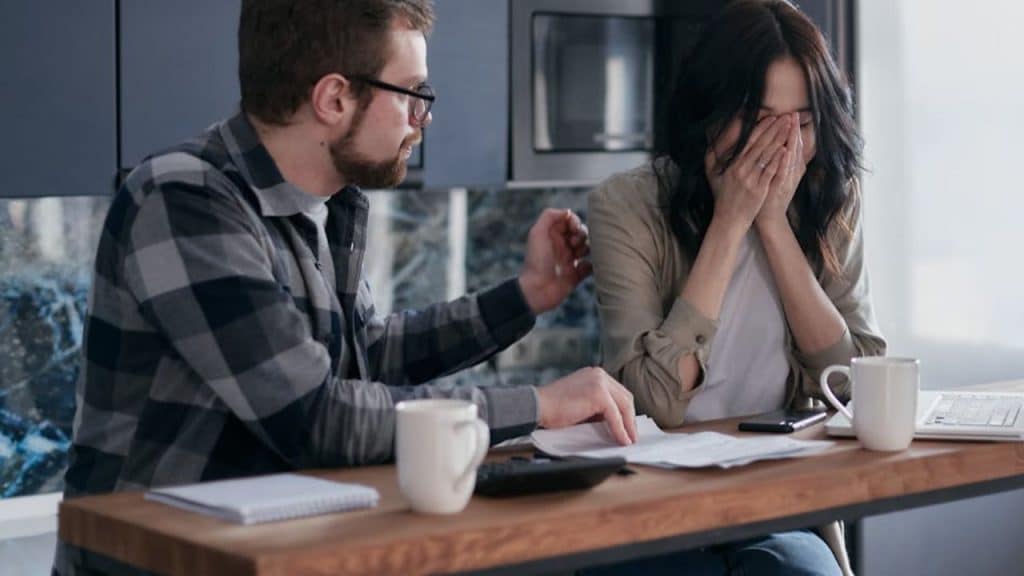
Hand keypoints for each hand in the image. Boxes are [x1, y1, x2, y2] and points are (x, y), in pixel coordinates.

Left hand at [518, 208, 592, 314]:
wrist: (536, 290)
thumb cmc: (535, 260)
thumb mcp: (537, 233)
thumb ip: (550, 216)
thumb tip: (568, 212)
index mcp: (553, 235)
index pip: (570, 221)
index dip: (575, 222)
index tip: (573, 229)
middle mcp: (562, 246)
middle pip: (581, 233)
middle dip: (582, 235)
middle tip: (573, 244)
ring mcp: (569, 261)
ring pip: (588, 248)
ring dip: (587, 248)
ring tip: (577, 256)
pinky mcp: (576, 275)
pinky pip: (590, 266)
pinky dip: (592, 265)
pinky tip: (582, 267)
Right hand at [536, 367, 637, 445]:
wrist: (537, 406)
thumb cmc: (553, 408)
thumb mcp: (580, 403)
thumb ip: (596, 406)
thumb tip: (614, 422)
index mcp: (595, 374)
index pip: (618, 392)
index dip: (625, 411)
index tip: (629, 425)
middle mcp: (599, 374)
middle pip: (625, 397)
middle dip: (630, 418)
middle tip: (632, 434)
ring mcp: (599, 382)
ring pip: (624, 406)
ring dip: (628, 425)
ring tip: (629, 440)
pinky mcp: (598, 394)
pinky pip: (615, 415)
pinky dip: (620, 429)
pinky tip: (622, 440)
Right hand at [706, 115, 791, 233]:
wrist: (729, 219)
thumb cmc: (722, 196)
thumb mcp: (711, 174)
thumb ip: (712, 156)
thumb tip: (710, 137)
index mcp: (731, 164)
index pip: (748, 141)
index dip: (761, 128)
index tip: (771, 118)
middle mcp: (740, 170)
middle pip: (760, 145)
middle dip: (774, 130)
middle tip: (786, 117)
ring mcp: (750, 180)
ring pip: (767, 156)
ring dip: (779, 140)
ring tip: (789, 129)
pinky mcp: (759, 189)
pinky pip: (770, 171)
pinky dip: (778, 160)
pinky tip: (786, 150)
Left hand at [756, 113, 805, 231]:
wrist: (769, 216)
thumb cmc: (770, 194)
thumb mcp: (777, 175)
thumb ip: (781, 160)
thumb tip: (784, 145)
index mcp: (790, 167)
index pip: (792, 144)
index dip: (792, 129)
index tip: (791, 114)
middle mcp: (791, 171)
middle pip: (794, 147)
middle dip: (793, 130)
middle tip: (794, 114)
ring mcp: (786, 179)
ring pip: (791, 157)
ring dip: (791, 141)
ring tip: (792, 125)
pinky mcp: (779, 187)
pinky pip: (783, 172)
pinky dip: (785, 161)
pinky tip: (786, 150)